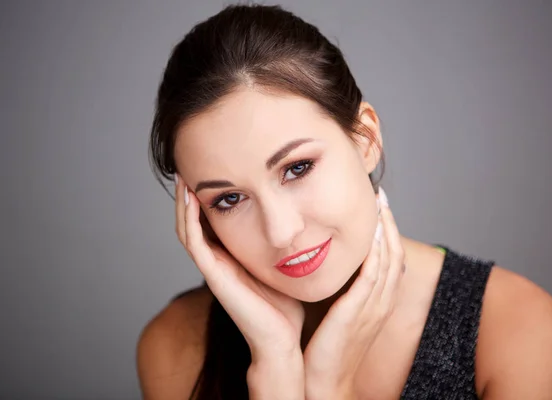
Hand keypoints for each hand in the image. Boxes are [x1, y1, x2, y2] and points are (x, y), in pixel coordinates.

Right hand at [174, 174, 304, 361]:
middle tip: (190, 164)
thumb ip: (285, 243)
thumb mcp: (284, 264)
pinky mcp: (214, 277)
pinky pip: (194, 243)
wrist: (281, 342)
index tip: (214, 168)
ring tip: (184, 174)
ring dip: (184, 201)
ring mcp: (213, 268)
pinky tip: (191, 198)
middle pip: (194, 220)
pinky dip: (189, 219)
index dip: (209, 196)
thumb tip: (302, 218)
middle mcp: (218, 260)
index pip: (212, 220)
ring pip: (187, 228)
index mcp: (232, 256)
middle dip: (190, 193)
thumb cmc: (285, 306)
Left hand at [303, 188, 405, 398]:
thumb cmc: (327, 346)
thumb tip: (334, 263)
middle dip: (389, 222)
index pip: (391, 258)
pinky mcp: (357, 312)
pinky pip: (372, 277)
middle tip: (380, 196)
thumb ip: (343, 288)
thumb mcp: (341, 311)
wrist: (324, 380)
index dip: (388, 231)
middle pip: (394, 254)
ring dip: (385, 230)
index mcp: (379, 301)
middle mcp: (381, 302)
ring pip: (387, 260)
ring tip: (378, 204)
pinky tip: (372, 232)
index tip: (379, 207)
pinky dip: (375, 253)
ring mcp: (372, 307)